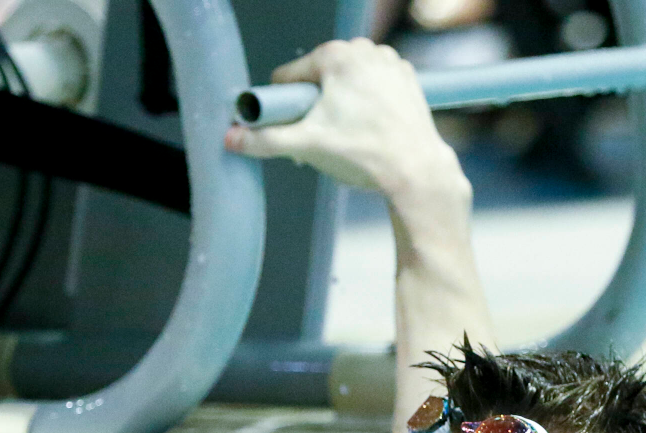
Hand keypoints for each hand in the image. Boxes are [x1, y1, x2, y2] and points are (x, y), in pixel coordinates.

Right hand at [225, 38, 464, 199]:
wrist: (415, 170)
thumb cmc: (363, 153)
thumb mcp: (306, 145)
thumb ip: (265, 140)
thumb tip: (231, 139)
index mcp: (336, 55)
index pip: (290, 77)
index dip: (285, 106)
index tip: (295, 128)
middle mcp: (364, 49)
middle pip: (319, 79)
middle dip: (314, 107)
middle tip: (325, 137)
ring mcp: (388, 61)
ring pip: (346, 84)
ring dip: (339, 106)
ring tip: (350, 136)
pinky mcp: (405, 78)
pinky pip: (371, 88)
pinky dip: (365, 105)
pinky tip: (370, 130)